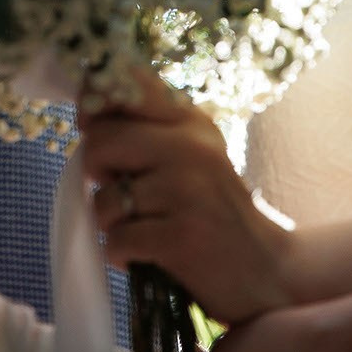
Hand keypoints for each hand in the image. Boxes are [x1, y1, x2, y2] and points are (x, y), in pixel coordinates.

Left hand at [80, 81, 292, 324]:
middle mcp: (192, 146)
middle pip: (101, 141)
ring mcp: (187, 191)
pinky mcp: (182, 236)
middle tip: (123, 194)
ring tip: (140, 228)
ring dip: (110, 223)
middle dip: (96, 173)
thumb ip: (144, 131)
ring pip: (104, 198)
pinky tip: (146, 254)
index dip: (93, 101)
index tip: (91, 126)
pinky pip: (117, 240)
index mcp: (190, 120)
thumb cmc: (212, 212)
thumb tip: (85, 115)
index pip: (129, 81)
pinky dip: (121, 254)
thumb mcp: (189, 157)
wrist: (265, 270)